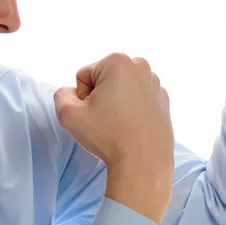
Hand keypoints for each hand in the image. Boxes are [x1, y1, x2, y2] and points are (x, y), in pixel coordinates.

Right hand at [54, 53, 173, 223]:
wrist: (144, 163)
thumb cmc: (107, 136)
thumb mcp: (68, 115)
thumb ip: (61, 95)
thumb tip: (70, 92)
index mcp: (118, 61)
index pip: (84, 76)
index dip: (82, 97)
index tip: (94, 113)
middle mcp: (140, 65)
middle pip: (103, 79)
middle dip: (100, 96)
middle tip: (105, 119)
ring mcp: (155, 82)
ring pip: (121, 88)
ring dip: (115, 102)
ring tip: (119, 124)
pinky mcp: (164, 99)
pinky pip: (137, 99)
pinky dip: (132, 109)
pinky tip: (132, 127)